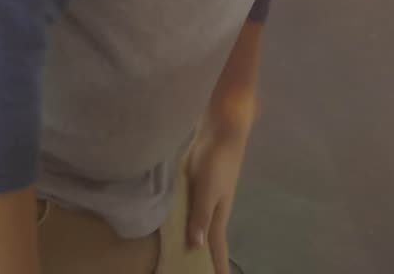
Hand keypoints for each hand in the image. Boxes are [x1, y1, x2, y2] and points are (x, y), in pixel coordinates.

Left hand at [186, 125, 248, 273]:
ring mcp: (203, 199)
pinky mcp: (195, 187)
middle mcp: (211, 211)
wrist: (220, 133)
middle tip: (195, 271)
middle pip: (207, 240)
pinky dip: (184, 223)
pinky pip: (188, 212)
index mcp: (217, 216)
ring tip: (184, 257)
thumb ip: (201, 218)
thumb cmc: (218, 163)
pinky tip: (174, 226)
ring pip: (197, 226)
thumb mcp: (209, 192)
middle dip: (205, 258)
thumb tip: (196, 247)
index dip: (218, 265)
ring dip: (193, 241)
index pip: (217, 247)